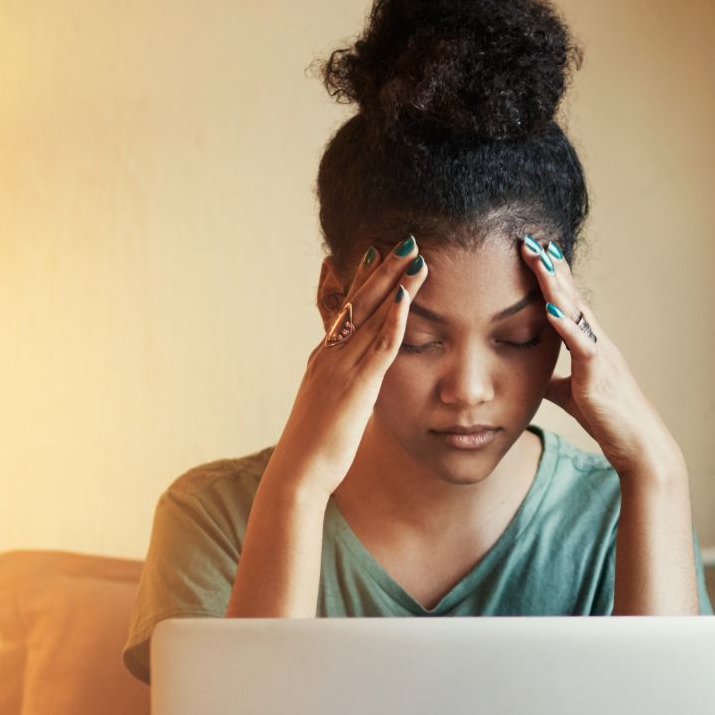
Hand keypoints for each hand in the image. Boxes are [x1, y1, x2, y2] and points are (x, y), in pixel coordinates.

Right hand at [265, 236, 429, 498]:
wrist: (298, 474)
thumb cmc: (315, 451)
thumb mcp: (331, 411)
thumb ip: (344, 392)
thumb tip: (357, 390)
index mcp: (323, 359)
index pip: (341, 310)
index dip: (358, 280)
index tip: (373, 252)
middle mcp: (328, 355)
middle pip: (357, 302)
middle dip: (382, 269)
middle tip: (404, 240)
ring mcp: (340, 367)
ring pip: (371, 315)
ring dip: (395, 283)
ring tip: (416, 255)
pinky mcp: (356, 386)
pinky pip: (378, 345)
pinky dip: (392, 318)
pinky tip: (406, 297)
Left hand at [520, 235, 683, 479]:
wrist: (638, 444)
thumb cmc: (610, 421)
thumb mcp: (574, 397)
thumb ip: (555, 382)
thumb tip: (536, 377)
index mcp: (591, 346)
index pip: (570, 304)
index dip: (553, 278)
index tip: (535, 253)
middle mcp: (598, 343)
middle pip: (571, 297)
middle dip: (550, 269)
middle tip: (530, 240)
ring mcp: (600, 355)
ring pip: (575, 311)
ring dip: (554, 284)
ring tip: (537, 258)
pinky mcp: (598, 374)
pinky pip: (580, 344)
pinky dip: (564, 325)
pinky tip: (549, 309)